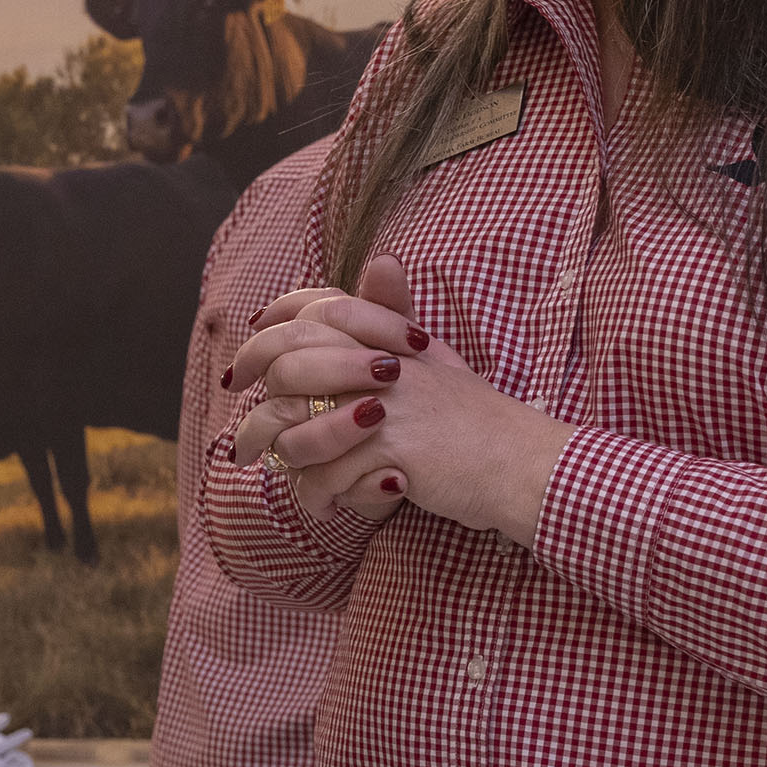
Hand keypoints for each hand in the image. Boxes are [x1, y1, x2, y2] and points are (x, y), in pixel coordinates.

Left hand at [229, 255, 574, 544]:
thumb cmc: (476, 420)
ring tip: (293, 483)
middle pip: (287, 363)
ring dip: (288, 463)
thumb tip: (381, 259)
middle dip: (255, 407)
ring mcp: (385, 404)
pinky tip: (327, 507)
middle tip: (243, 445)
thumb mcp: (437, 359)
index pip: (315, 308)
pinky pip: (326, 476)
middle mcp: (381, 361)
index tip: (245, 365)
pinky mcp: (391, 448)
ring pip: (296, 429)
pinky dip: (319, 497)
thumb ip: (395, 318)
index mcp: (390, 335)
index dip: (270, 327)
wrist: (523, 465)